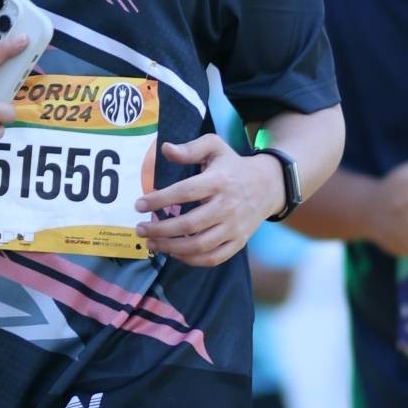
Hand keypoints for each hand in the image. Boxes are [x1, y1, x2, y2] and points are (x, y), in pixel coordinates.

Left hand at [139, 135, 279, 267]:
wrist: (268, 185)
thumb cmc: (233, 166)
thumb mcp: (215, 148)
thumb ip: (190, 148)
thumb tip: (165, 149)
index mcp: (219, 181)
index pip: (185, 192)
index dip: (160, 200)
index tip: (139, 205)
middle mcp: (227, 206)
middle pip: (189, 224)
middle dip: (160, 230)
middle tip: (140, 229)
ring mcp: (234, 227)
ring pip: (199, 245)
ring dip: (171, 247)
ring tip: (152, 244)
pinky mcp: (238, 242)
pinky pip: (213, 258)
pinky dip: (192, 260)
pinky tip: (175, 253)